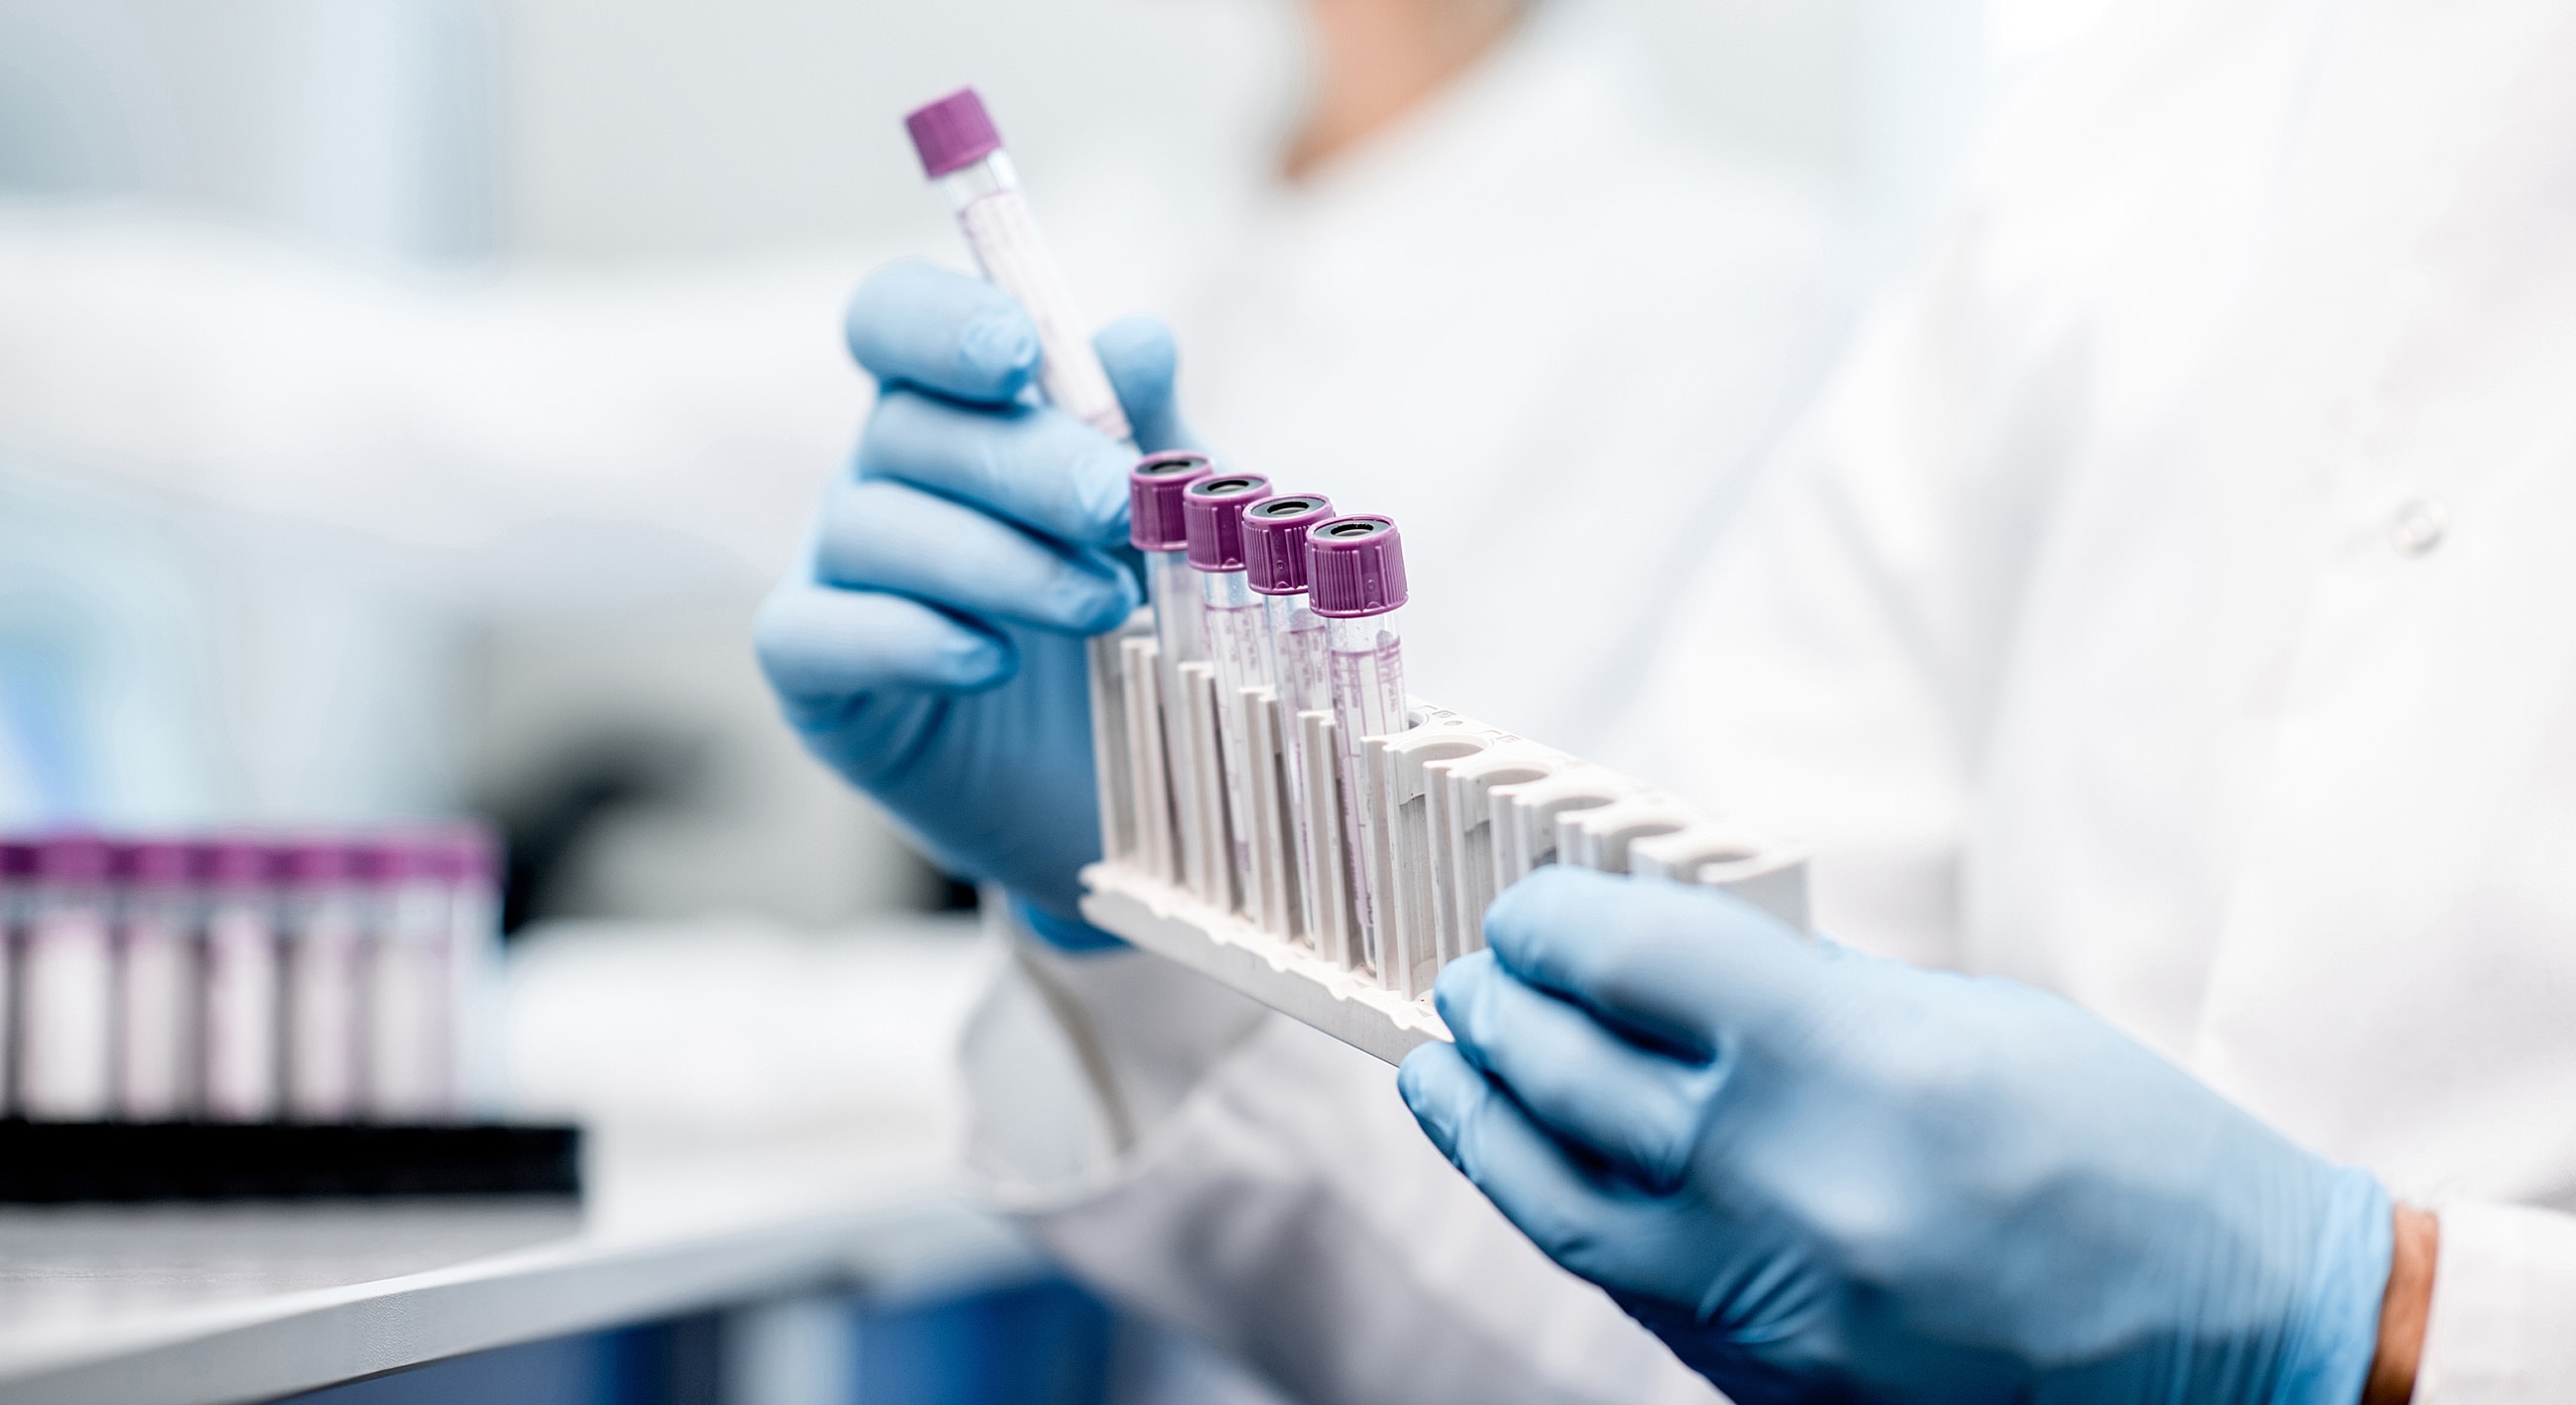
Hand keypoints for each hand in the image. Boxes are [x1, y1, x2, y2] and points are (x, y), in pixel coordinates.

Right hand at [755, 260, 1188, 928]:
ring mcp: (836, 572)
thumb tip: (1136, 336)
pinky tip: (990, 662)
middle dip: (1019, 462)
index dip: (941, 322)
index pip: (896, 317)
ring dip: (993, 560)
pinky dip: (904, 639)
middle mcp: (881, 474)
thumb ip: (1153, 434)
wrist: (1130, 787)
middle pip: (905, 425)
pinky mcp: (817, 679)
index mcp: (955, 407)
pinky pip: (814, 634)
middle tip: (1113, 509)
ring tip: (1103, 608)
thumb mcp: (1169, 524)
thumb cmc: (1144, 623)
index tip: (1019, 356)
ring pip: (870, 527)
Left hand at [1399, 867, 2394, 1404]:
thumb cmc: (2127, 1158)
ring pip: (1555, 1202)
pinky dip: (1560, 1211)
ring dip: (1482, 1123)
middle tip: (1474, 979)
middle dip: (1500, 1012)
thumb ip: (1804, 990)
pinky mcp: (1768, 1381)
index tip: (1527, 909)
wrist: (2236, 1342)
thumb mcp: (1970, 1022)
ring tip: (1450, 1067)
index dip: (1550, 920)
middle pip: (1567, 1077)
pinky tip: (1534, 1166)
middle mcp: (1791, 1182)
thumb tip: (1663, 956)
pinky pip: (1625, 1284)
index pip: (1626, 961)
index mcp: (1851, 1060)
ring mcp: (1772, 1301)